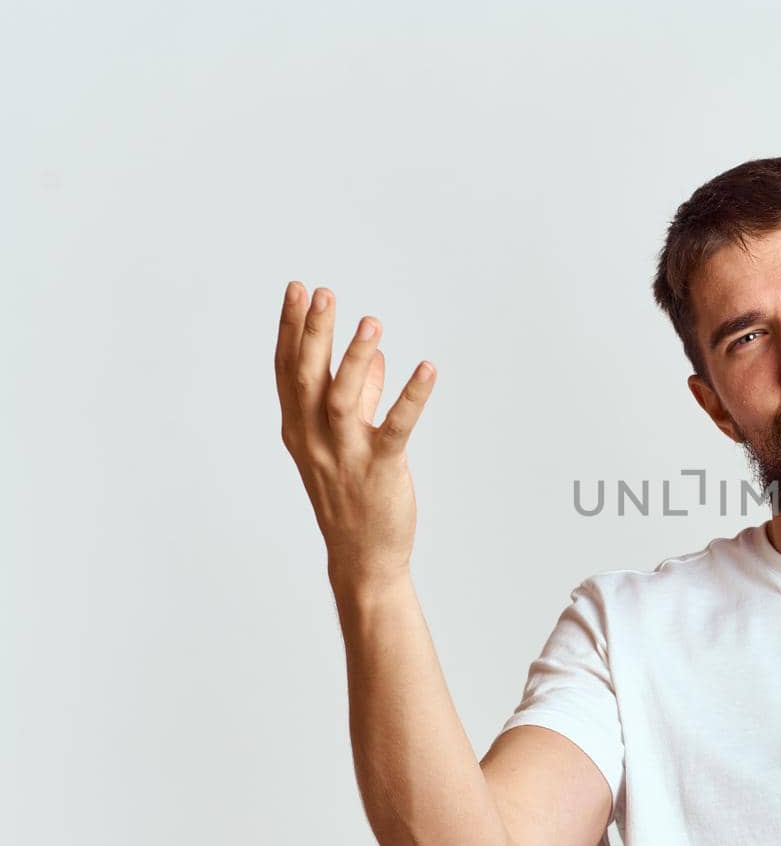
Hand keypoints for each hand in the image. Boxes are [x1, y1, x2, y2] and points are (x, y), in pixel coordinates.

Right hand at [274, 281, 436, 585]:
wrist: (363, 556)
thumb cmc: (352, 495)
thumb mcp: (344, 442)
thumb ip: (358, 397)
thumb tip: (372, 357)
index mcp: (299, 429)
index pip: (288, 371)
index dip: (291, 329)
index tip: (297, 289)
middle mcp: (314, 440)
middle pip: (307, 378)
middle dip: (312, 333)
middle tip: (321, 291)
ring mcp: (345, 456)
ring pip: (342, 400)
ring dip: (355, 359)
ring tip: (372, 322)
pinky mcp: (379, 471)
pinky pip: (396, 428)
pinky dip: (411, 397)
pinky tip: (428, 368)